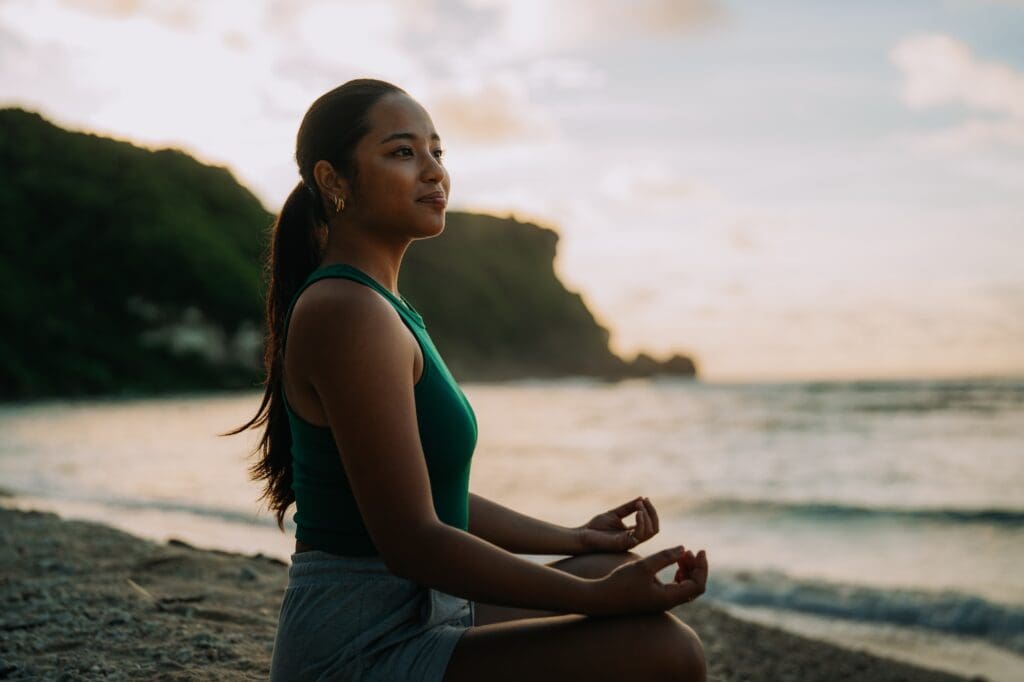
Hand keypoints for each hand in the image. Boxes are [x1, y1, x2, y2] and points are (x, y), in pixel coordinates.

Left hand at [574, 496, 659, 553]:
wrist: (582, 536)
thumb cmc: (596, 527)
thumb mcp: (615, 514)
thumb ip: (628, 508)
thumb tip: (642, 498)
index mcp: (632, 533)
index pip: (650, 525)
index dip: (650, 511)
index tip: (645, 498)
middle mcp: (634, 539)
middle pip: (654, 529)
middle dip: (653, 513)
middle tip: (645, 501)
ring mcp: (630, 542)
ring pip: (650, 532)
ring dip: (648, 516)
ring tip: (639, 506)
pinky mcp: (624, 544)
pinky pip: (640, 535)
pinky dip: (642, 522)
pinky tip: (638, 513)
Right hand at [586, 545, 707, 614]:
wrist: (601, 598)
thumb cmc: (620, 582)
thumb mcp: (643, 566)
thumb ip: (665, 557)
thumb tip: (684, 548)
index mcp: (669, 598)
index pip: (697, 585)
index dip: (702, 567)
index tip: (699, 550)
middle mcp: (668, 603)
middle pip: (694, 587)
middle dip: (696, 568)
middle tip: (691, 551)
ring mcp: (662, 602)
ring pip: (686, 588)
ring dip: (688, 570)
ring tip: (682, 554)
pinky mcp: (656, 598)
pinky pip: (676, 588)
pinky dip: (679, 575)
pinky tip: (673, 563)